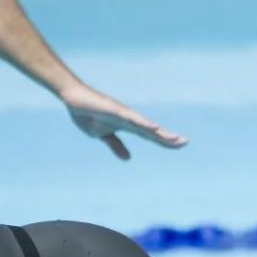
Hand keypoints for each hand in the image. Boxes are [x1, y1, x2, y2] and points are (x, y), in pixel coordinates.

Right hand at [59, 82, 187, 159]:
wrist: (71, 98)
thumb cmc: (87, 113)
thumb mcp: (103, 135)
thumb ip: (116, 145)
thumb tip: (128, 158)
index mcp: (128, 126)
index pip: (151, 136)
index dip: (165, 141)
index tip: (180, 145)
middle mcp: (129, 118)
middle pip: (152, 130)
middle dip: (168, 137)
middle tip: (185, 142)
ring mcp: (122, 113)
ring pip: (145, 124)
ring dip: (159, 131)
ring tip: (173, 138)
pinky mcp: (113, 109)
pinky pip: (130, 117)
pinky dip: (142, 122)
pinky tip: (153, 127)